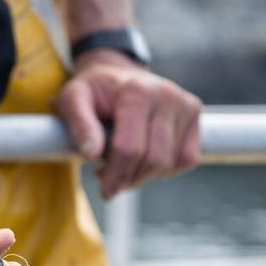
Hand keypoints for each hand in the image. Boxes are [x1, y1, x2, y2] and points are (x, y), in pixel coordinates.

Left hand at [56, 49, 202, 198]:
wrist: (114, 74)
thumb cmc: (91, 93)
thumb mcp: (72, 100)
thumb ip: (78, 125)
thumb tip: (90, 155)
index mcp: (136, 91)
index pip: (129, 148)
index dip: (115, 176)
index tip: (105, 192)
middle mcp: (166, 95)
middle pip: (153, 159)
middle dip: (129, 179)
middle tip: (110, 183)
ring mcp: (185, 104)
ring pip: (170, 163)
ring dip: (144, 176)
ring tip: (122, 167)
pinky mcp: (194, 114)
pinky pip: (186, 159)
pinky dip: (165, 169)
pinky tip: (143, 161)